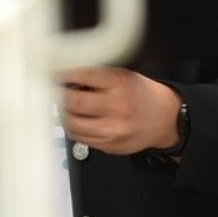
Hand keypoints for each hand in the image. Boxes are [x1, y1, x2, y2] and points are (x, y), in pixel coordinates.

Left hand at [61, 67, 181, 154]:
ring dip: (62, 113)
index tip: (53, 71)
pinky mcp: (110, 145)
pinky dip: (72, 127)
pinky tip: (75, 119)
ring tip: (64, 105)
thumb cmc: (140, 94)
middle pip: (72, 101)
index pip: (82, 74)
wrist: (164, 118)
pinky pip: (79, 138)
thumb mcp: (122, 75)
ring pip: (71, 123)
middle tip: (54, 89)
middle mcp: (117, 106)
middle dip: (58, 94)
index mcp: (119, 83)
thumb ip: (95, 75)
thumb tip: (63, 75)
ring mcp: (113, 129)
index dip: (62, 72)